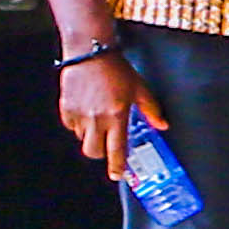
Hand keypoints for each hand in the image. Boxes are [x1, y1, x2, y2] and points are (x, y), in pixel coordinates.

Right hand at [57, 50, 154, 179]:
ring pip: (83, 139)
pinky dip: (79, 125)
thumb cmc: (117, 70)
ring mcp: (79, 115)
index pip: (117, 149)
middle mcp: (96, 119)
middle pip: (93, 152)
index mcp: (117, 115)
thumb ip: (151, 109)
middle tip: (108, 144)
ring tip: (100, 119)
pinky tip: (88, 111)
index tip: (118, 175)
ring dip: (92, 136)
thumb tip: (162, 125)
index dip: (117, 165)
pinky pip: (72, 127)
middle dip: (101, 153)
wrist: (90, 53)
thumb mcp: (140, 88)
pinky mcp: (66, 109)